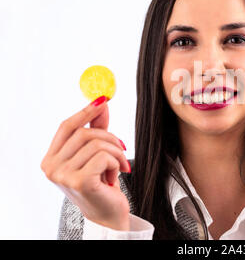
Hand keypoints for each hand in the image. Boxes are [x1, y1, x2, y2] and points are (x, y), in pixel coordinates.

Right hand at [41, 96, 131, 230]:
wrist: (108, 214)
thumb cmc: (101, 184)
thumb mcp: (97, 153)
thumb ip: (97, 128)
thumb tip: (102, 101)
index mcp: (51, 159)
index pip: (65, 126)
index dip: (85, 111)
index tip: (103, 100)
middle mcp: (51, 168)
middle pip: (84, 133)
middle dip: (110, 138)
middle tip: (123, 148)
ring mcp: (63, 176)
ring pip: (97, 144)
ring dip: (116, 153)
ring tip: (118, 167)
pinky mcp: (80, 182)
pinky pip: (104, 157)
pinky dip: (116, 163)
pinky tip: (114, 177)